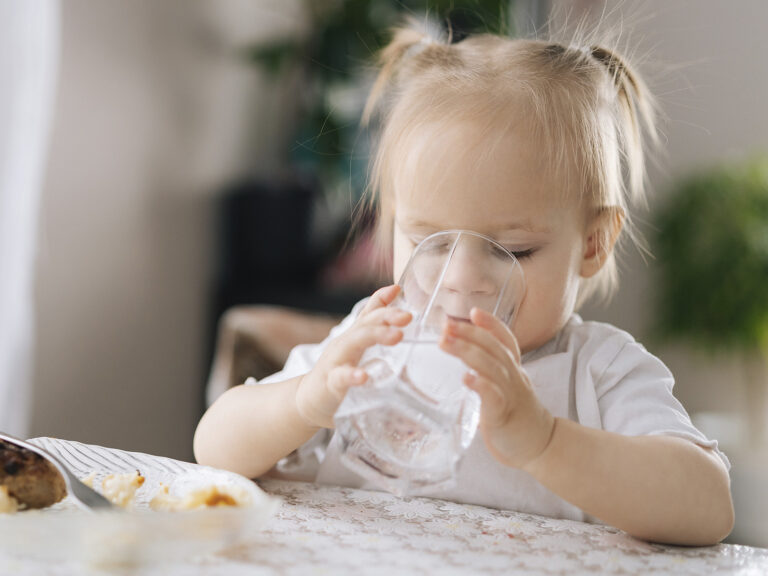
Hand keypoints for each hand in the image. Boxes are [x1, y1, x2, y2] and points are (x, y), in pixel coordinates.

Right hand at [295, 284, 411, 428]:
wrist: (309, 398)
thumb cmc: (338, 371)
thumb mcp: (356, 347)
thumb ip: (374, 327)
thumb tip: (396, 305)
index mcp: (354, 336)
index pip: (368, 313)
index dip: (382, 299)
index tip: (398, 289)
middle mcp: (344, 343)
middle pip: (365, 324)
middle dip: (386, 317)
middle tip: (407, 316)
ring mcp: (336, 361)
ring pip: (353, 343)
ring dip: (376, 336)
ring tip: (397, 336)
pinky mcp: (330, 383)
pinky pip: (340, 377)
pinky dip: (352, 375)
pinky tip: (364, 376)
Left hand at [439, 308, 554, 469]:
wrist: (541, 447)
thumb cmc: (516, 417)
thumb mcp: (505, 387)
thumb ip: (489, 373)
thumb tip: (460, 359)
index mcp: (513, 370)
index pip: (505, 340)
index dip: (491, 324)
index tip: (473, 312)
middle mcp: (514, 377)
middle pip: (493, 348)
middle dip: (469, 333)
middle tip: (446, 325)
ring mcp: (510, 395)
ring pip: (491, 367)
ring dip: (467, 352)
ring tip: (446, 343)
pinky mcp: (503, 415)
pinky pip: (494, 396)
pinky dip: (480, 385)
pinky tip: (466, 378)